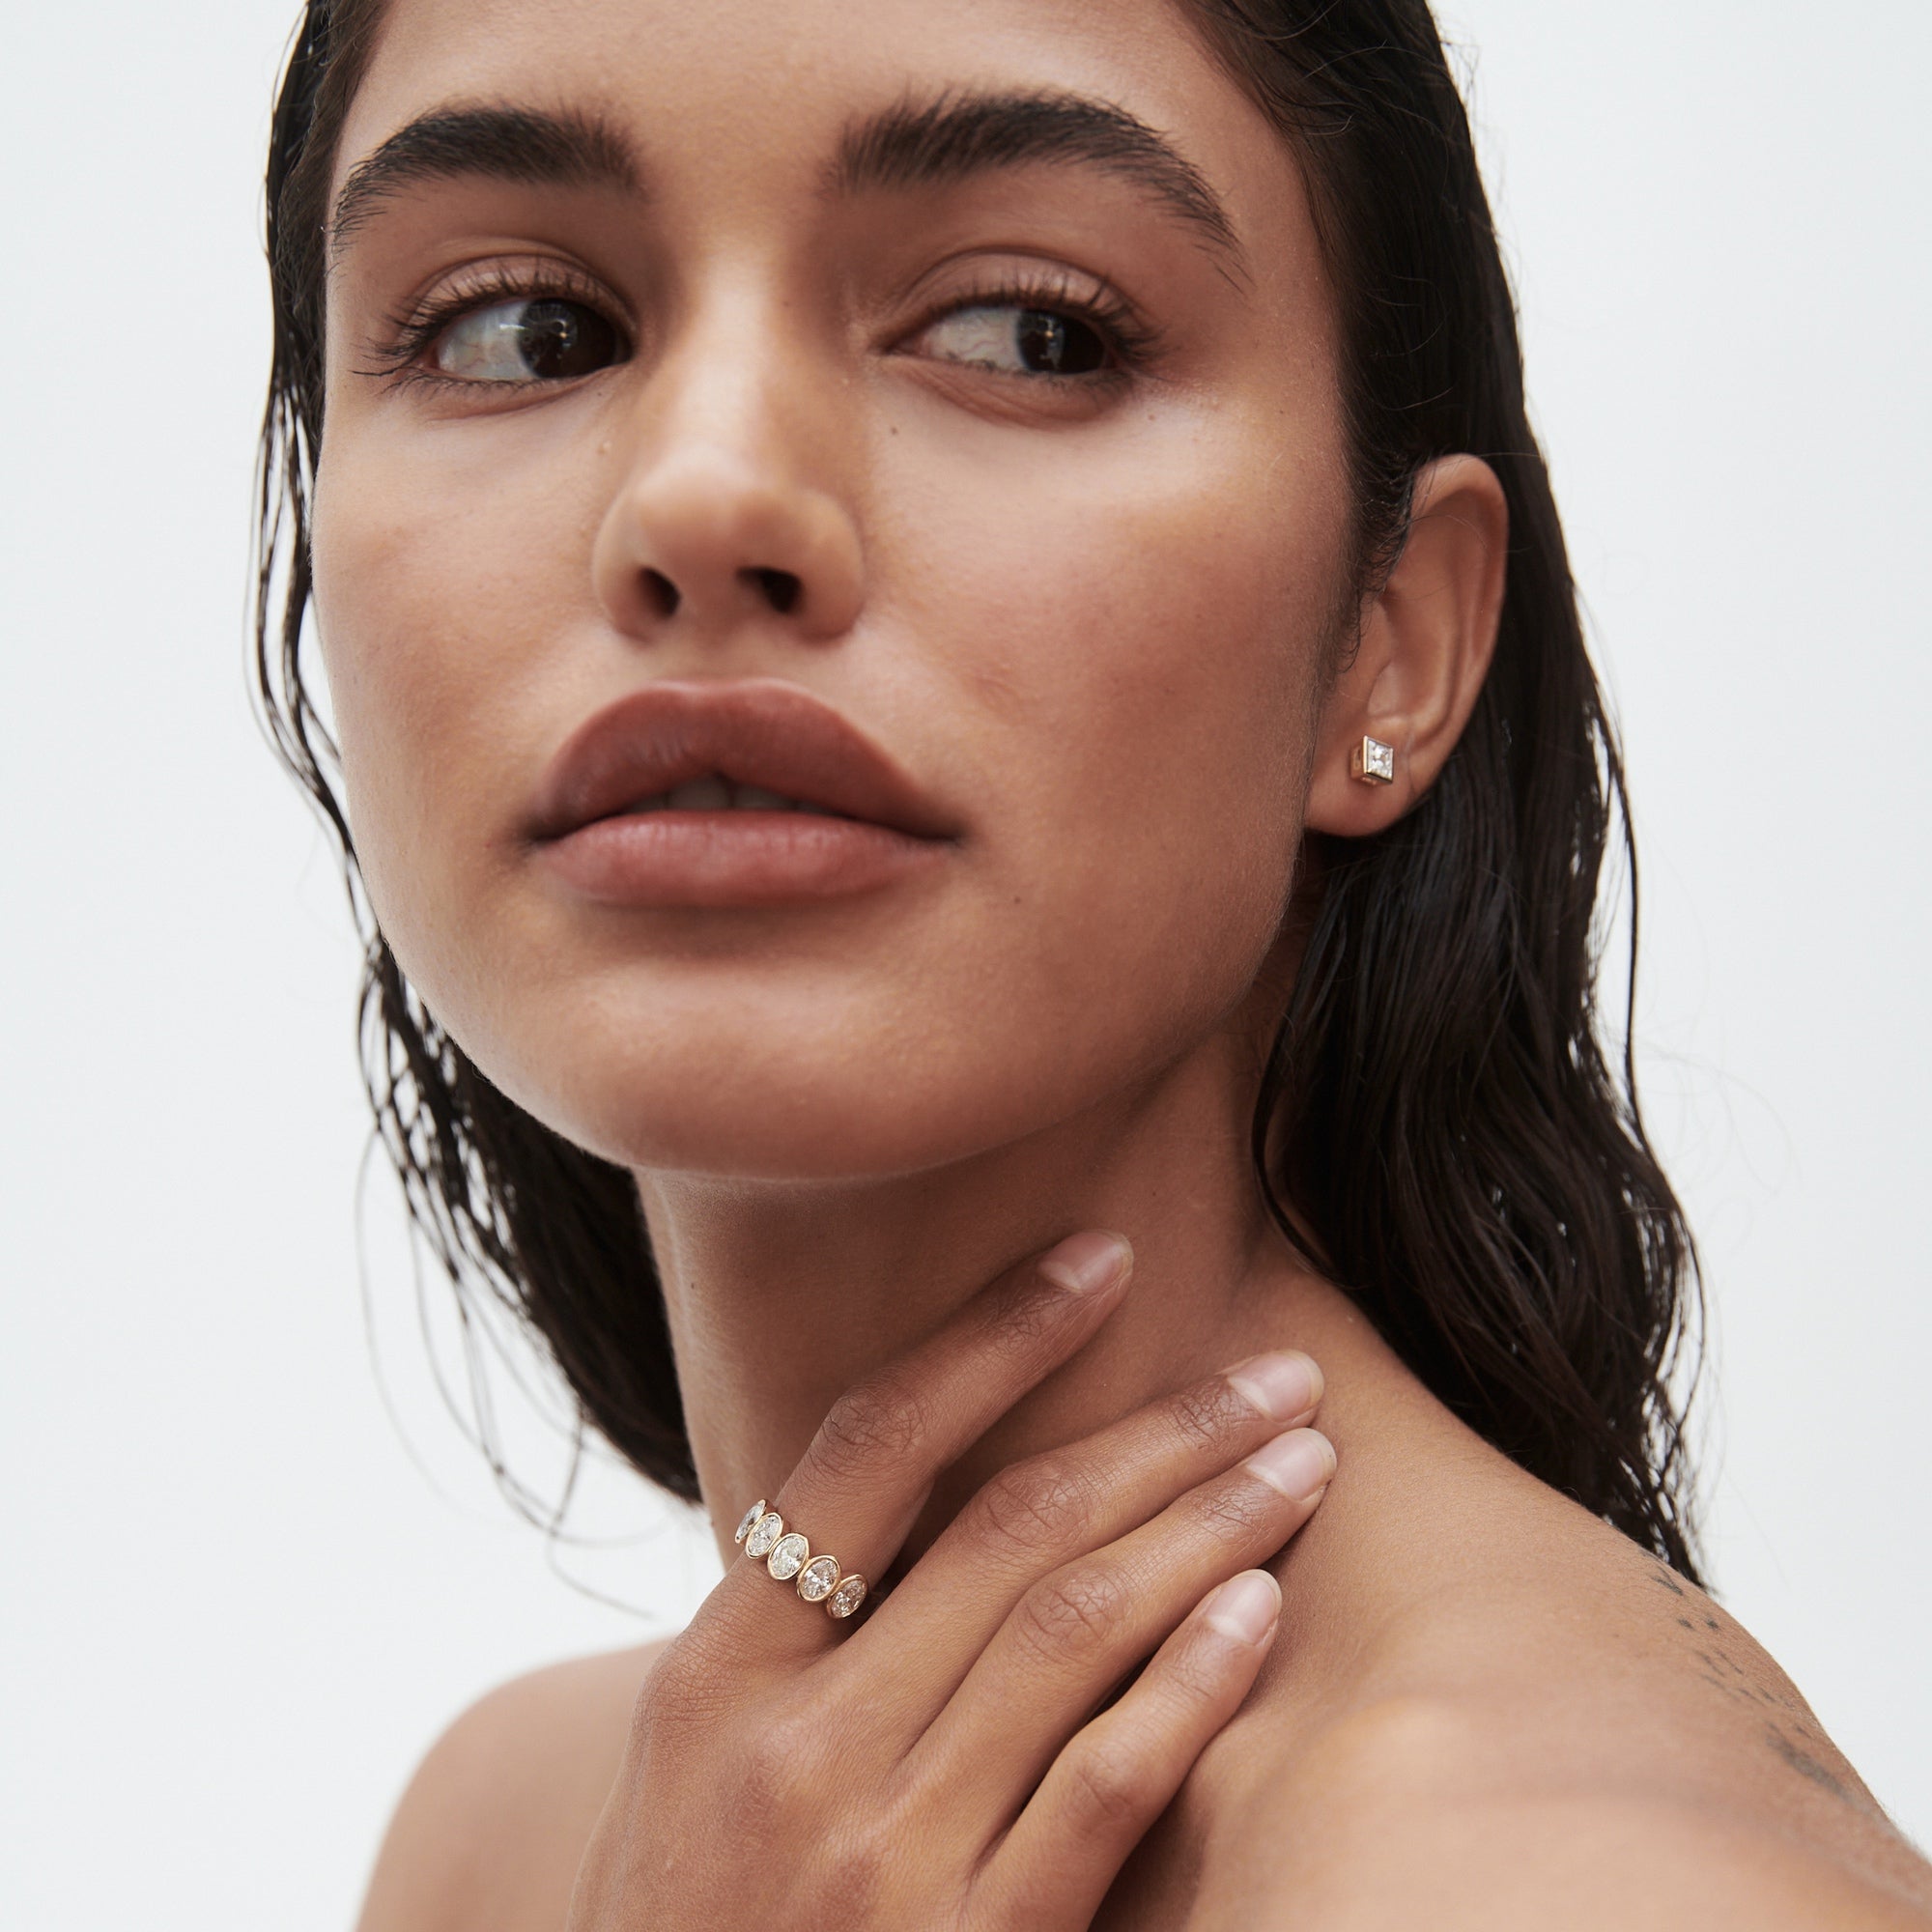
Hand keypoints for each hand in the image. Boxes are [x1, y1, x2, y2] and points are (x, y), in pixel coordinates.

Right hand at [566, 1231, 1333, 1929]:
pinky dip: (1186, 1687)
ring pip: (1072, 1630)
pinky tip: (1257, 1610)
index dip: (993, 1339)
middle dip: (1161, 1430)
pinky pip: (1099, 1792)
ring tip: (1301, 1460)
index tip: (1099, 1259)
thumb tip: (934, 1500)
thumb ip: (793, 1643)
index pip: (867, 1448)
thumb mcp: (689, 1775)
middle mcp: (795, 1748)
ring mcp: (881, 1859)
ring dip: (1207, 1527)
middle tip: (1276, 1370)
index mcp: (716, 1676)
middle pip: (1008, 1527)